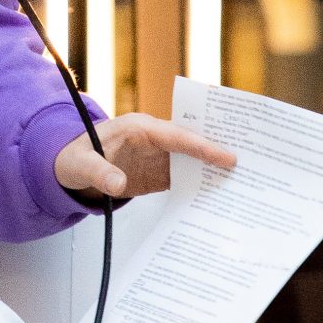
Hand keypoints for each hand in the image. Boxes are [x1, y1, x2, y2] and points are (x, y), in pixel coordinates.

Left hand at [54, 113, 236, 203]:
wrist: (69, 168)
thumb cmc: (72, 159)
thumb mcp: (80, 166)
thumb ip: (99, 173)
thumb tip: (118, 184)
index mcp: (139, 127)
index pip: (176, 135)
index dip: (202, 146)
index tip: (226, 156)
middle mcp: (154, 138)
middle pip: (192, 143)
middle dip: (220, 151)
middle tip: (253, 161)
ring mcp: (158, 155)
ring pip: (193, 160)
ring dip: (215, 170)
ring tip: (247, 180)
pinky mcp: (158, 172)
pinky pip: (184, 177)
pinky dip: (202, 184)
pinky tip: (221, 195)